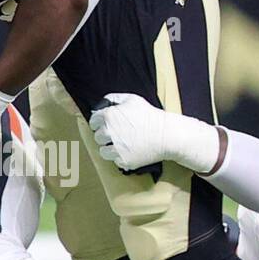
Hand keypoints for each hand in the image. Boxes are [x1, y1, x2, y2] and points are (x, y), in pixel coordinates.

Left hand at [89, 93, 221, 174]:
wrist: (165, 135)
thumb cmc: (149, 116)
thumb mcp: (132, 99)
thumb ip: (113, 99)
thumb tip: (101, 105)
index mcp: (109, 116)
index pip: (93, 122)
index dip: (99, 123)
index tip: (106, 125)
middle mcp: (108, 132)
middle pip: (97, 137)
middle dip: (105, 135)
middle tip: (118, 134)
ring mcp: (115, 148)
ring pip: (102, 151)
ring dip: (110, 148)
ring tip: (123, 144)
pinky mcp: (122, 160)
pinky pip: (114, 160)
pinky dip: (120, 157)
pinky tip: (130, 150)